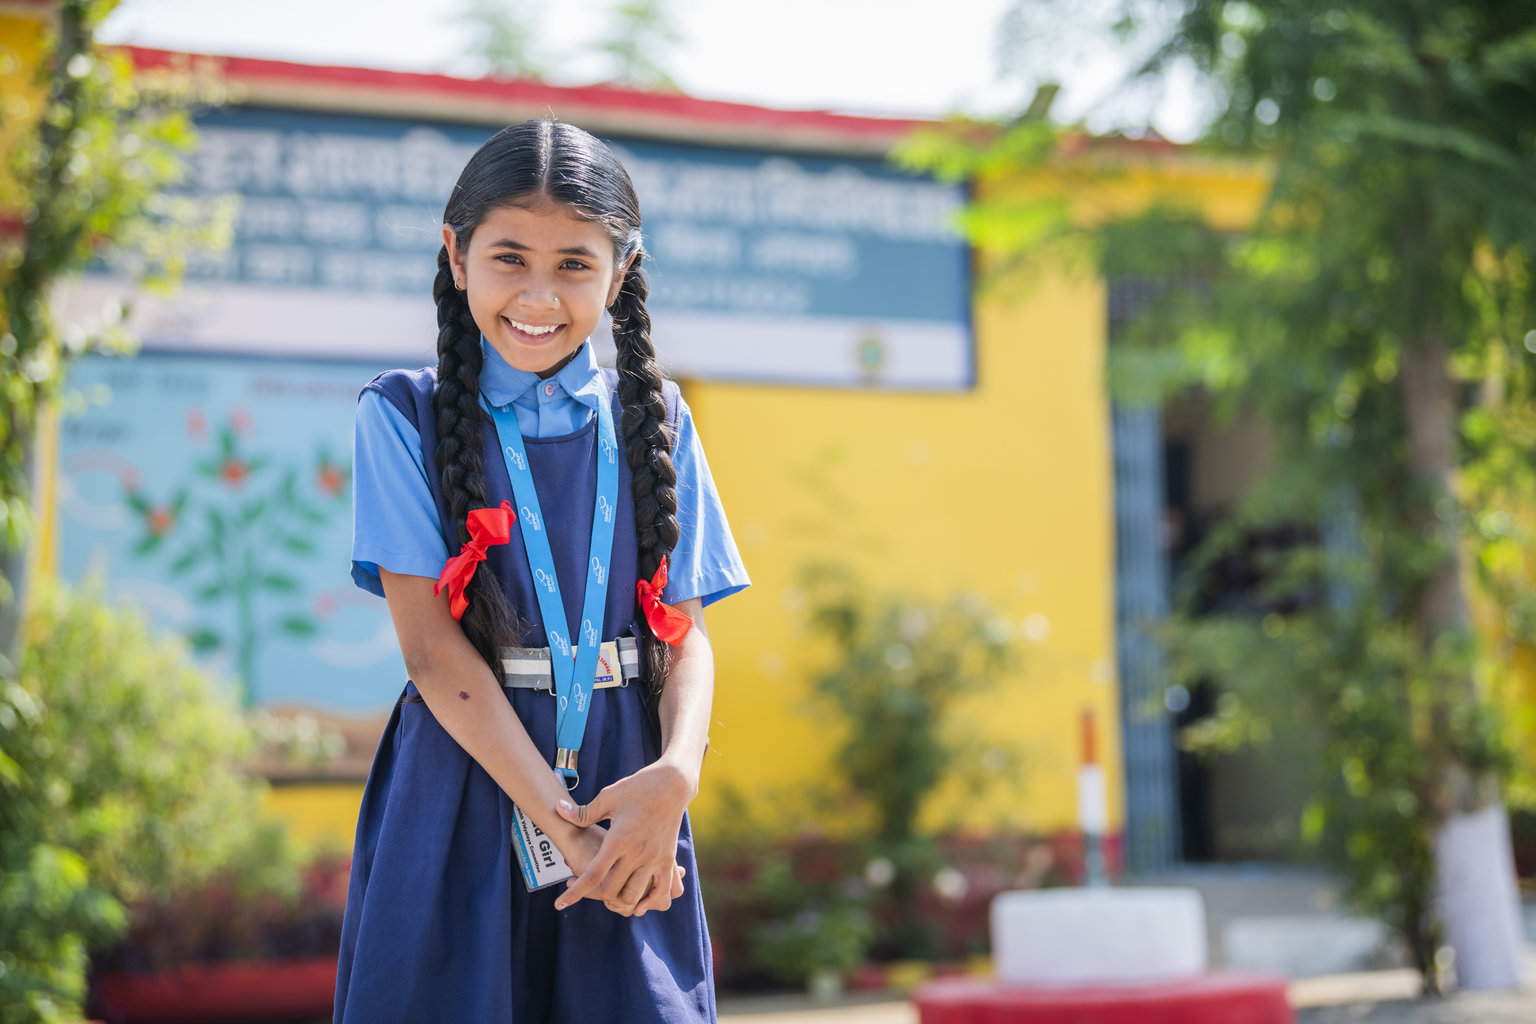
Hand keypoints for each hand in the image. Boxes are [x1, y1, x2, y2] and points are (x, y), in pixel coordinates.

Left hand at [550, 761, 695, 916]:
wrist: (672, 784)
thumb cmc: (637, 788)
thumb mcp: (607, 797)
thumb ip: (583, 813)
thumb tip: (557, 809)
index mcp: (618, 839)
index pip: (593, 875)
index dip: (574, 892)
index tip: (559, 904)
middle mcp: (636, 853)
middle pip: (611, 889)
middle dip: (596, 894)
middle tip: (589, 887)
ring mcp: (654, 858)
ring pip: (634, 895)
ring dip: (620, 899)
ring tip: (612, 892)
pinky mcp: (668, 860)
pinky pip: (662, 892)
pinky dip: (650, 902)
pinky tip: (640, 904)